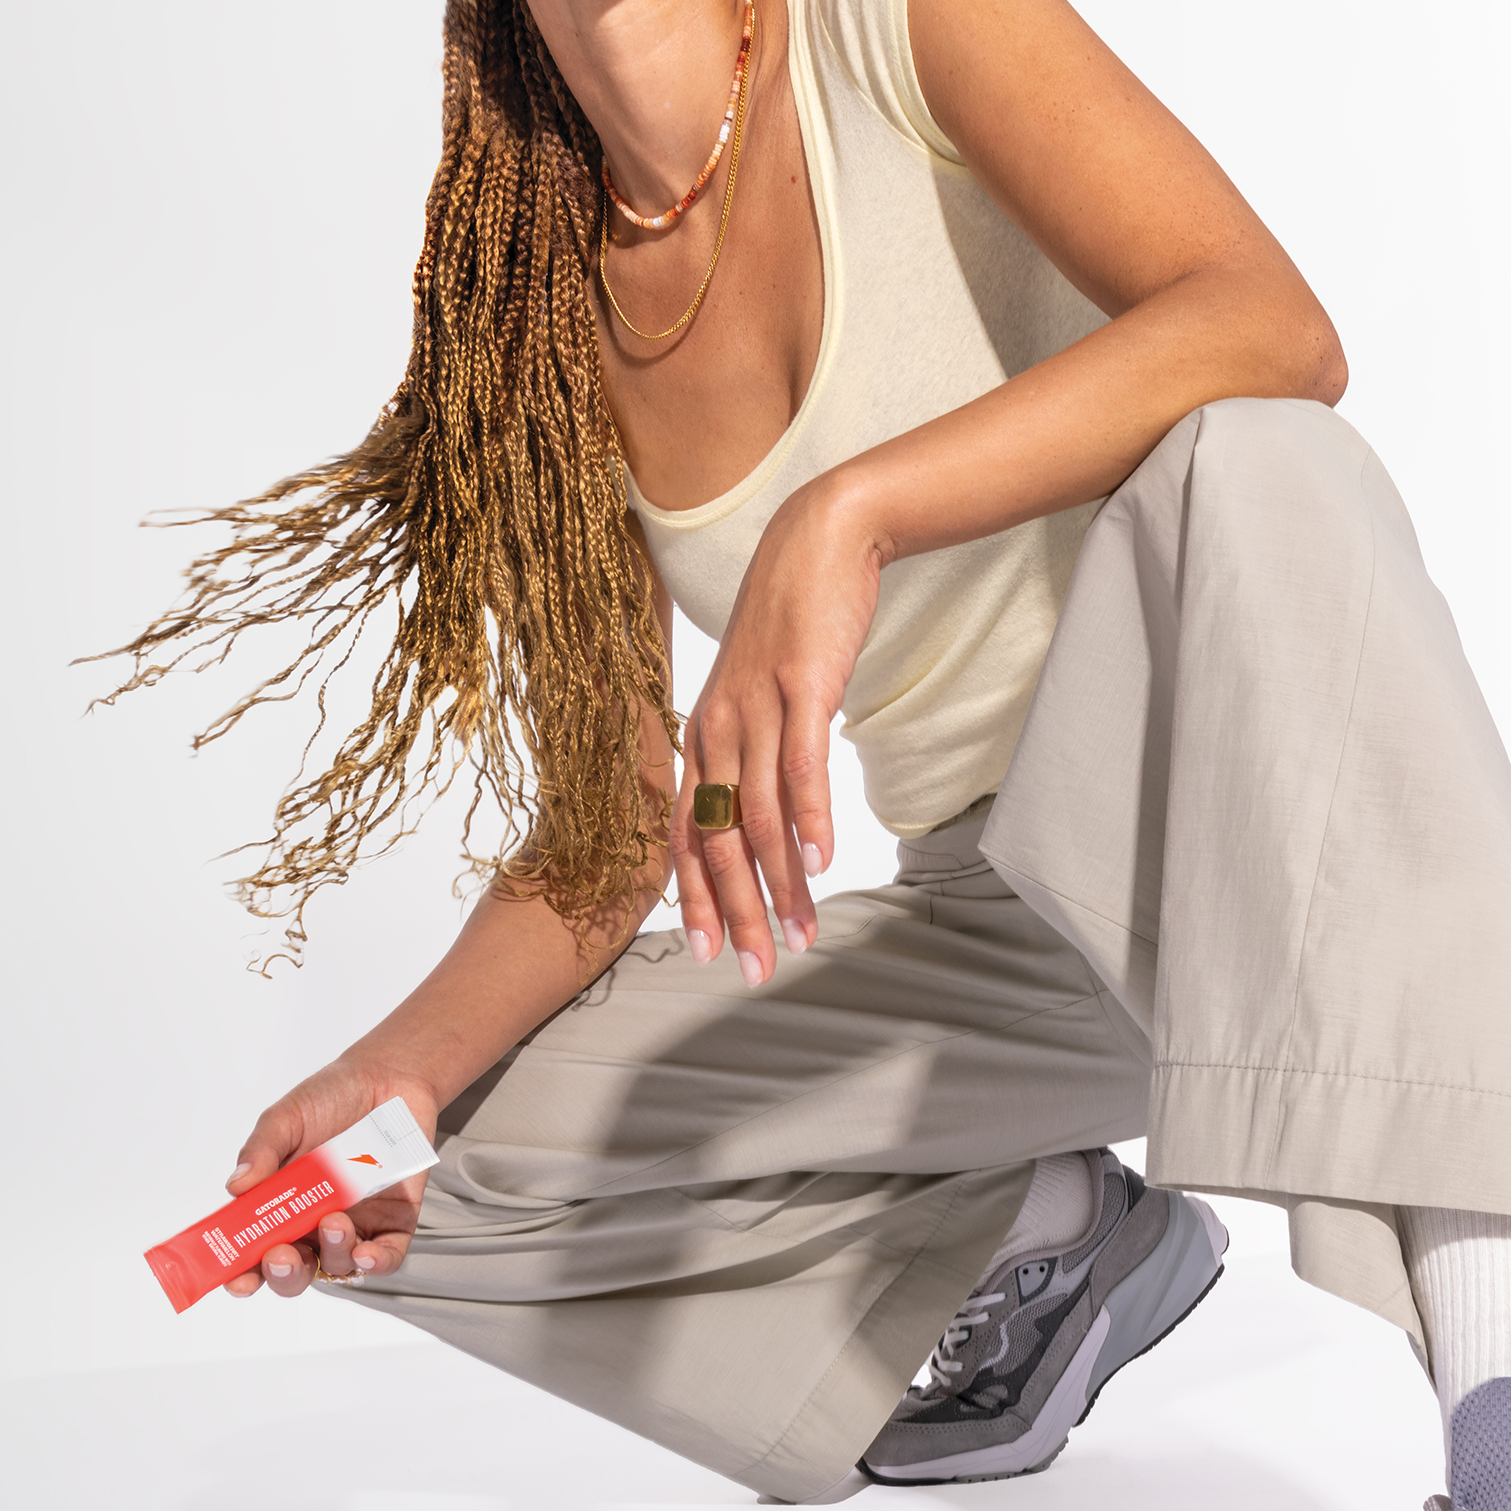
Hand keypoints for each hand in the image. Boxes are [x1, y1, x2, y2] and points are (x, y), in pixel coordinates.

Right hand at [220, 1060, 439, 1300]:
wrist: (387, 1076)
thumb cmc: (331, 1097)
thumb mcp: (286, 1118)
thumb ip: (261, 1151)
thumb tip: (236, 1188)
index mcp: (280, 1206)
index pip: (256, 1252)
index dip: (244, 1274)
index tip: (236, 1280)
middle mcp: (314, 1223)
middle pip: (295, 1271)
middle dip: (284, 1275)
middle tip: (279, 1257)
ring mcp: (356, 1224)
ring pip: (339, 1264)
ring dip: (332, 1253)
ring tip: (333, 1221)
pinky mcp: (395, 1220)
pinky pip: (388, 1255)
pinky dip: (377, 1262)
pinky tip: (367, 1254)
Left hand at [672, 473, 881, 984]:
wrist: (817, 541)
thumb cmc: (792, 621)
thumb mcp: (760, 691)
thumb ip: (757, 748)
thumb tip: (768, 808)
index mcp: (702, 732)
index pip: (689, 832)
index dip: (697, 897)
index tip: (710, 953)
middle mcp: (717, 727)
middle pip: (719, 839)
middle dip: (737, 912)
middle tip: (758, 969)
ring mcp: (755, 708)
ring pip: (760, 816)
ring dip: (781, 884)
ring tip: (803, 933)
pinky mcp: (800, 688)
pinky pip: (800, 766)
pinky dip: (809, 821)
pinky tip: (821, 864)